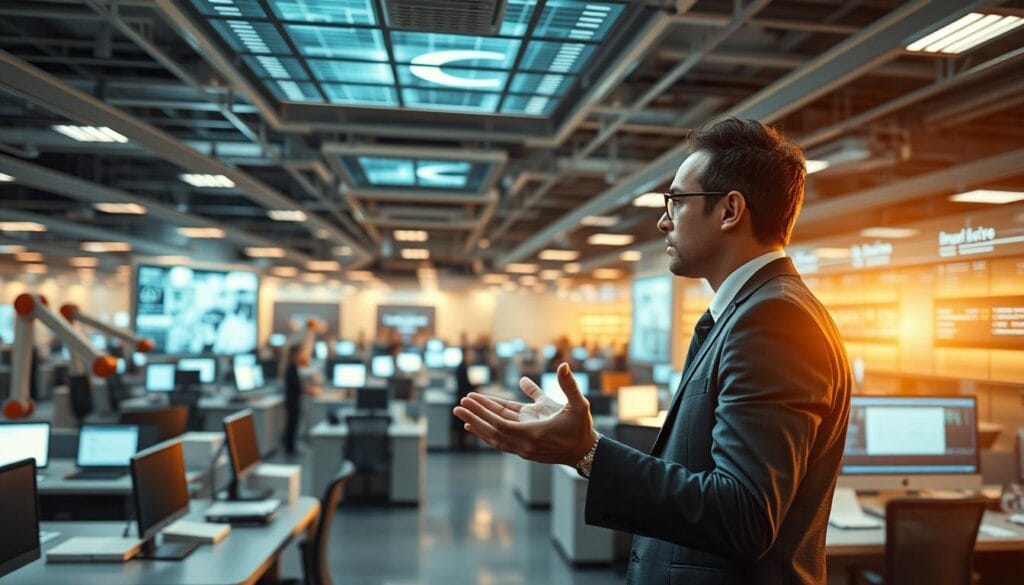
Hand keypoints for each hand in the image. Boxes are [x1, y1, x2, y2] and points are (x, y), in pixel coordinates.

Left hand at [453, 363, 596, 465]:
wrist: (584, 452)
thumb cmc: (581, 428)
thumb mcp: (578, 405)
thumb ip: (569, 386)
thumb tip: (563, 365)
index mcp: (535, 432)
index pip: (501, 423)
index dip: (484, 412)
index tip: (469, 400)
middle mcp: (525, 443)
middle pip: (493, 430)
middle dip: (475, 416)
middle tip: (458, 405)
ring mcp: (523, 449)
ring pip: (494, 437)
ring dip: (478, 425)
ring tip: (462, 414)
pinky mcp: (523, 450)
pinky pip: (500, 441)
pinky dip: (486, 433)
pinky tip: (474, 426)